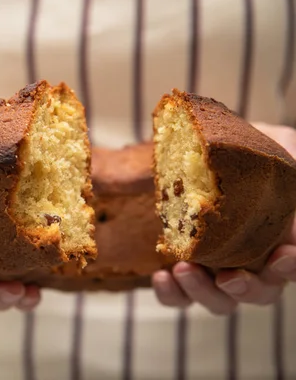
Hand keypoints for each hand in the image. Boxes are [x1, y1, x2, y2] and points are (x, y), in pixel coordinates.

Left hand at [152, 123, 295, 313]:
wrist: (198, 150)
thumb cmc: (247, 149)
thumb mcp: (276, 144)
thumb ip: (291, 158)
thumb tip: (295, 170)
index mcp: (279, 240)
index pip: (291, 265)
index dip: (291, 265)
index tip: (282, 254)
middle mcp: (251, 263)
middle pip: (259, 293)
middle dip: (246, 288)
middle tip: (228, 277)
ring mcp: (215, 270)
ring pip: (219, 301)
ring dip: (204, 292)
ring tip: (184, 270)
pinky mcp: (182, 271)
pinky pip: (178, 297)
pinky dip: (172, 294)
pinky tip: (163, 276)